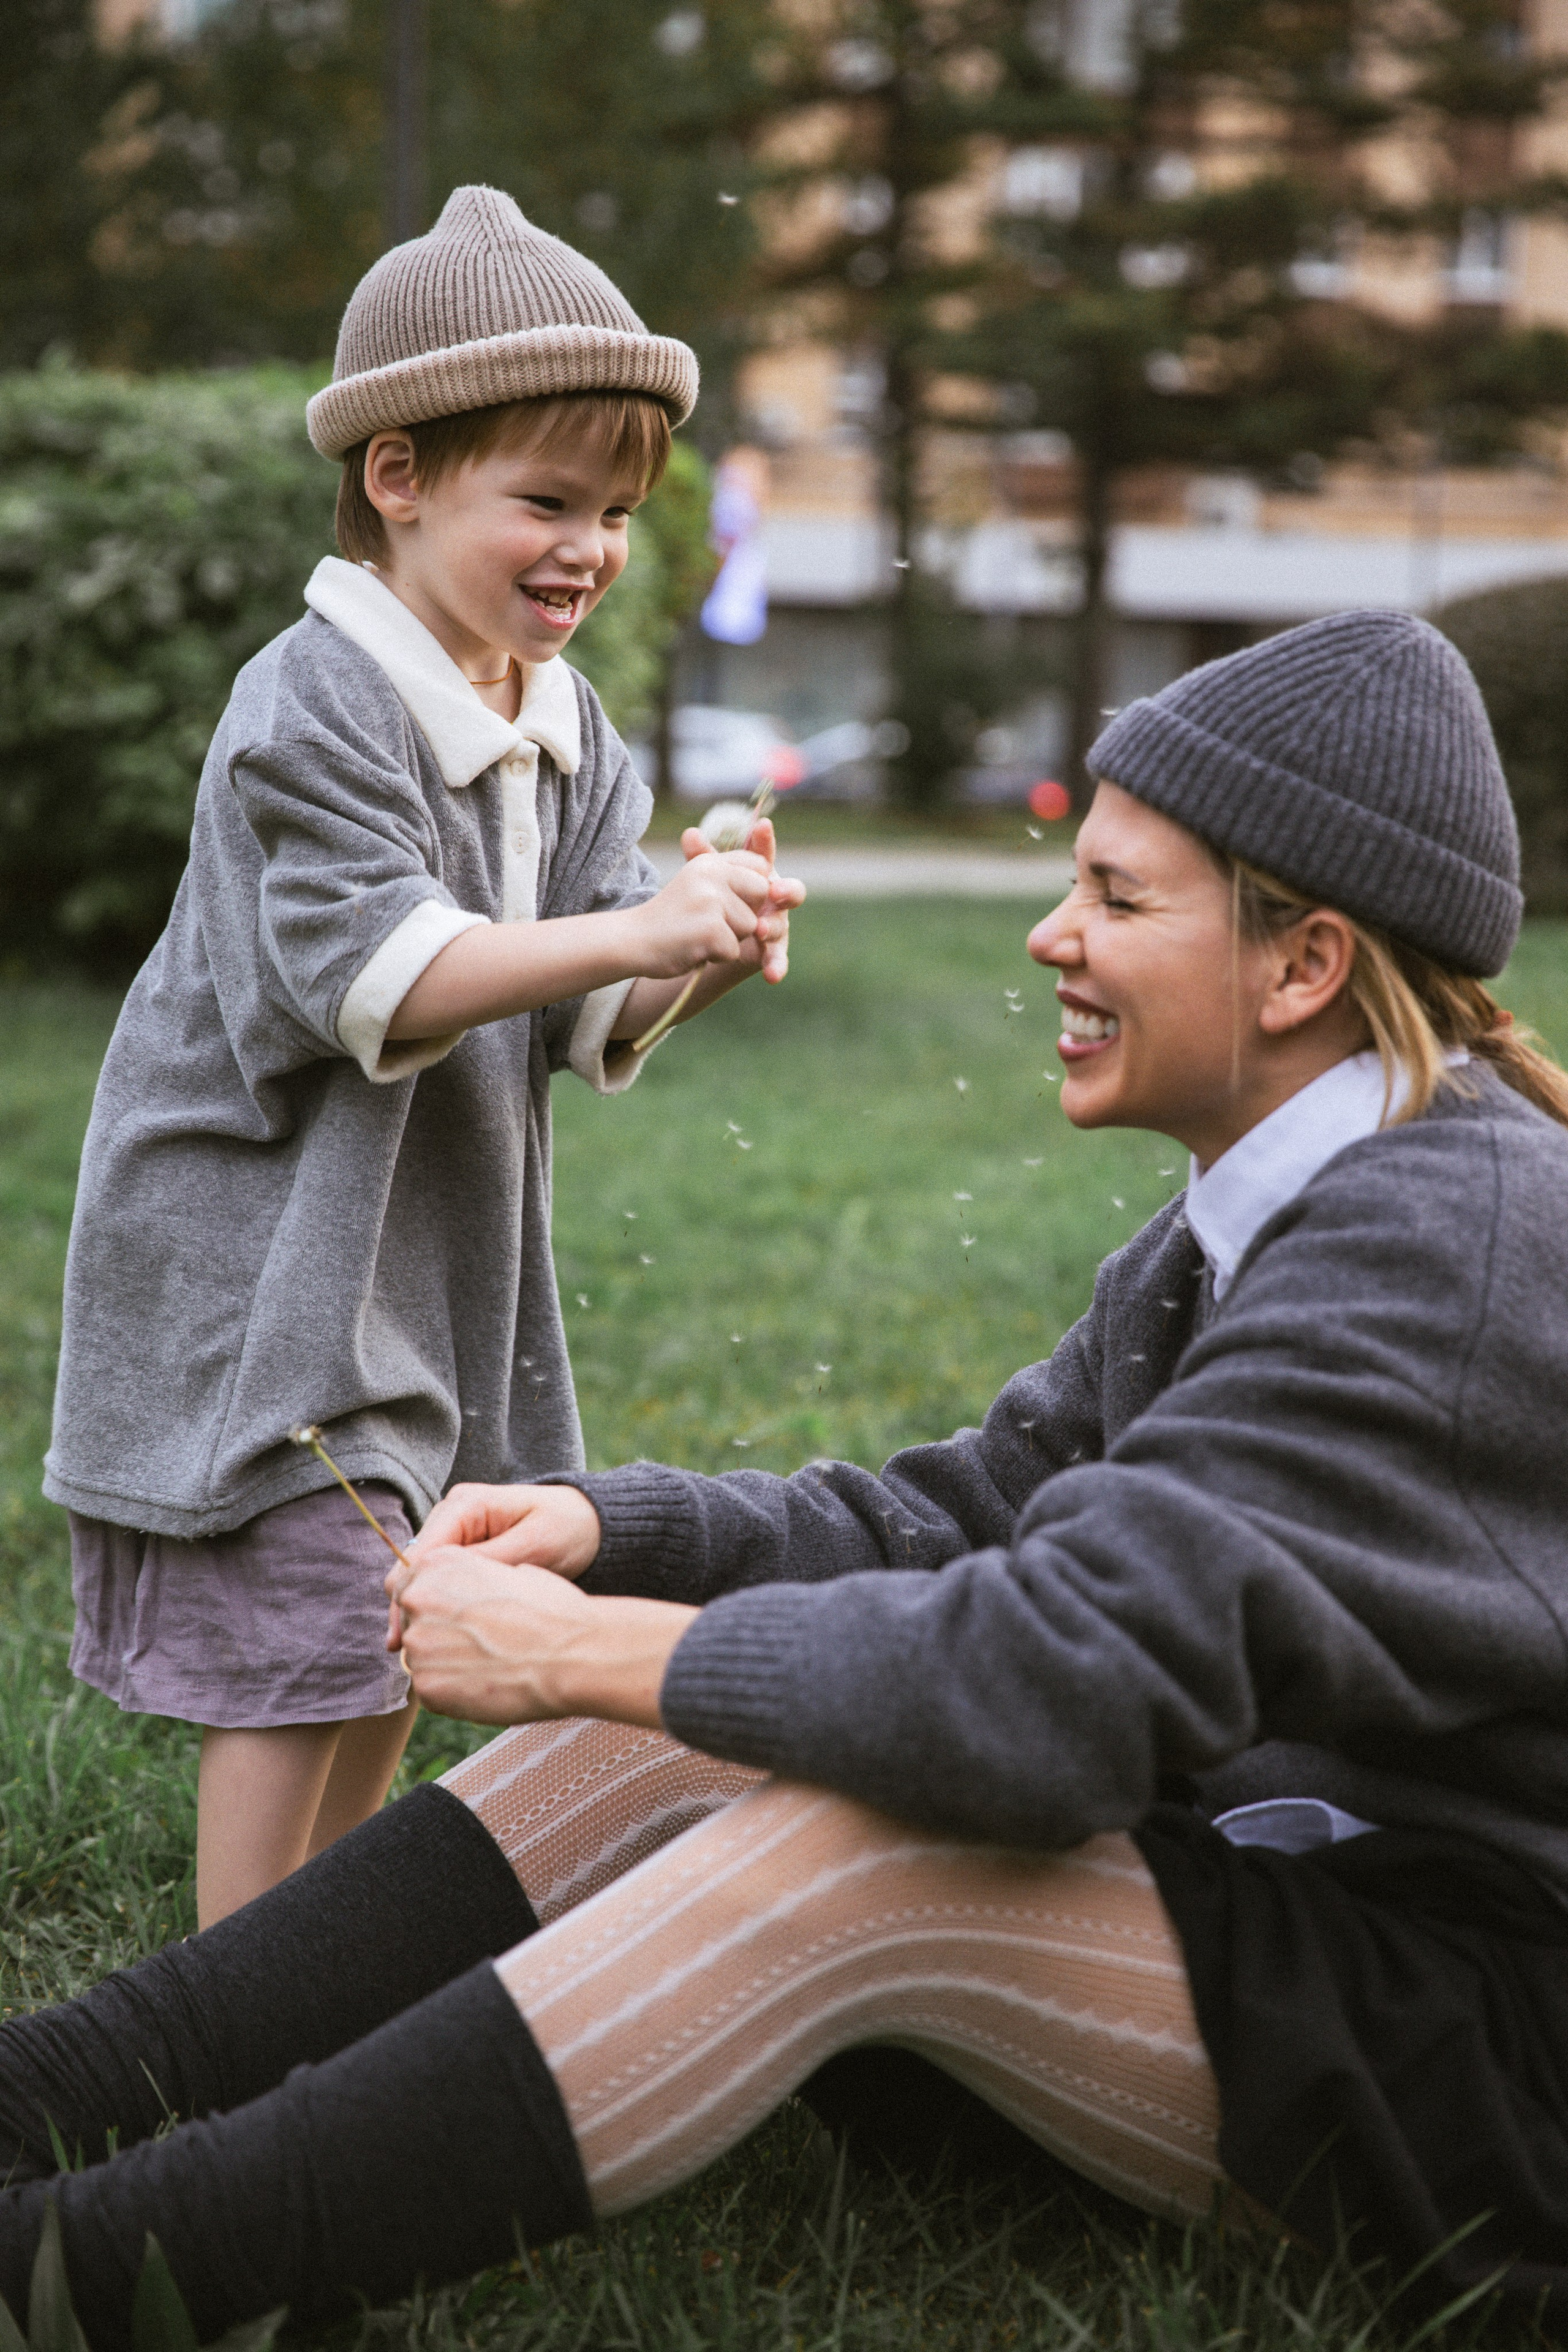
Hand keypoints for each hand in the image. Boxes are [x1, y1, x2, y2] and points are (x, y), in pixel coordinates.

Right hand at [384, 1481, 599, 1649]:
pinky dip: (434, 1607)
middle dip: (406, 1604)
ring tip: (407, 1652)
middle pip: (412, 1566)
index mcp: (465, 1505)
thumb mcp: (533, 1546)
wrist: (589, 1524)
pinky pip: (438, 1582)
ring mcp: (454, 1535)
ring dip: (416, 1610)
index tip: (406, 1630)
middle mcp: (451, 1516)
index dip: (410, 1591)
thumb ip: (489, 1561)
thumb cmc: (566, 1529)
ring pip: (419, 1577)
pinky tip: (432, 1638)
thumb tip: (446, 1584)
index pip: (421, 1551)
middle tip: (401, 1649)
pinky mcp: (463, 1553)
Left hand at [395, 1550, 695, 1726]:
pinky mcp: (426, 1686)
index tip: (457, 1620)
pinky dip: (454, 1694)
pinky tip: (487, 1686)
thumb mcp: (512, 1571)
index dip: (436, 1606)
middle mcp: (418, 1599)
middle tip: (478, 1647)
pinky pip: (431, 1692)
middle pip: (413, 1622)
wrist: (570, 1655)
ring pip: (422, 1659)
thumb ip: (474, 1579)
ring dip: (446, 1666)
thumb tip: (472, 1594)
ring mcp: (419, 1644)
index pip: (412, 1585)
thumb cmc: (552, 1611)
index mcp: (438, 1563)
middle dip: (438, 1635)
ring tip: (489, 1668)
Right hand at [625, 846, 775, 978]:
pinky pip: (734, 951)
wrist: (632, 940)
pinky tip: (692, 948)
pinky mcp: (712, 930)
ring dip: (728, 939)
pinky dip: (716, 956)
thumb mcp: (696, 886)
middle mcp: (712, 875)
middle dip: (744, 915)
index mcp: (710, 862)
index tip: (730, 901)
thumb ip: (730, 881)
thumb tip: (774, 887)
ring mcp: (712, 902)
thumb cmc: (669, 918)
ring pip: (750, 927)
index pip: (759, 866)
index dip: (753, 888)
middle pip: (762, 895)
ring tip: (697, 935)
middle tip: (708, 922)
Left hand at [678, 816, 798, 984]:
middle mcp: (774, 898)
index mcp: (759, 874)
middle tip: (775, 892)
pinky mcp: (773, 950)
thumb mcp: (706, 880)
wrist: (708, 940)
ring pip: (781, 925)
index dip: (765, 840)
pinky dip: (777, 965)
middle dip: (786, 890)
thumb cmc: (712, 902)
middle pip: (790, 890)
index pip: (764, 854)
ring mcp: (777, 924)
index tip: (761, 826)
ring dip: (772, 927)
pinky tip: (773, 975)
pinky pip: (778, 958)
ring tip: (760, 930)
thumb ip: (701, 858)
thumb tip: (690, 832)